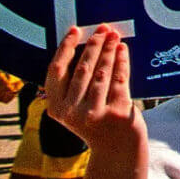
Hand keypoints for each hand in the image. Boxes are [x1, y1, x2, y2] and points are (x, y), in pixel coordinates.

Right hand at [44, 26, 143, 151]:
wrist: (116, 148)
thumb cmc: (96, 120)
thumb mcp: (75, 107)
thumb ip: (74, 84)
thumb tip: (85, 43)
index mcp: (56, 108)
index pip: (57, 71)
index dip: (66, 48)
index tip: (75, 31)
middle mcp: (72, 112)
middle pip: (82, 69)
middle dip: (93, 45)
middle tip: (102, 30)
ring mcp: (94, 113)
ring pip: (102, 73)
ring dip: (108, 51)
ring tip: (114, 36)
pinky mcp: (117, 112)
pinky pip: (120, 80)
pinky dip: (121, 62)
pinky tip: (123, 50)